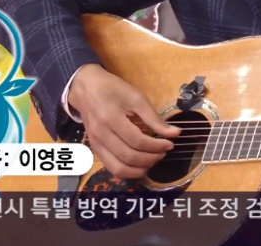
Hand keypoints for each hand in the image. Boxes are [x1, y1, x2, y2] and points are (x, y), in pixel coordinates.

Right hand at [68, 63, 179, 178]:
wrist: (85, 88)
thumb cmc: (112, 89)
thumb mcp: (135, 97)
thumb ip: (154, 117)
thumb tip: (175, 133)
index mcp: (111, 119)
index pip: (137, 141)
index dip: (156, 146)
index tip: (170, 143)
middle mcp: (101, 135)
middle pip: (129, 157)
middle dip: (151, 158)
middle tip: (164, 152)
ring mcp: (96, 144)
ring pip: (119, 168)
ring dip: (140, 169)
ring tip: (153, 160)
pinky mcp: (95, 149)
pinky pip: (111, 168)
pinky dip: (127, 172)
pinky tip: (139, 165)